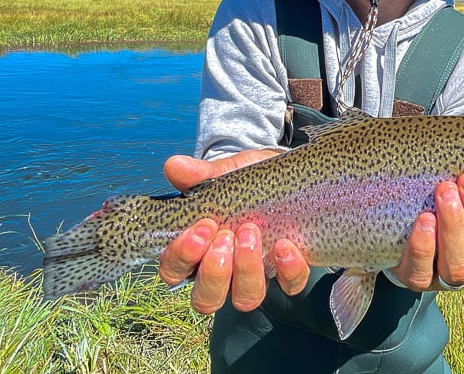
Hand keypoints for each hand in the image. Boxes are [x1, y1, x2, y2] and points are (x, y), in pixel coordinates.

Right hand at [157, 150, 310, 313]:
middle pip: (206, 299)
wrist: (283, 177)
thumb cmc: (244, 182)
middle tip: (225, 236)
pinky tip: (285, 245)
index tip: (202, 226)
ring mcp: (256, 276)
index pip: (175, 271)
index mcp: (197, 252)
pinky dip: (288, 270)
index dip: (183, 256)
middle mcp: (223, 273)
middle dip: (214, 272)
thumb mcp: (223, 175)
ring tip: (251, 234)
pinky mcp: (288, 273)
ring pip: (245, 299)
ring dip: (247, 271)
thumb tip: (173, 166)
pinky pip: (289, 285)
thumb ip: (199, 175)